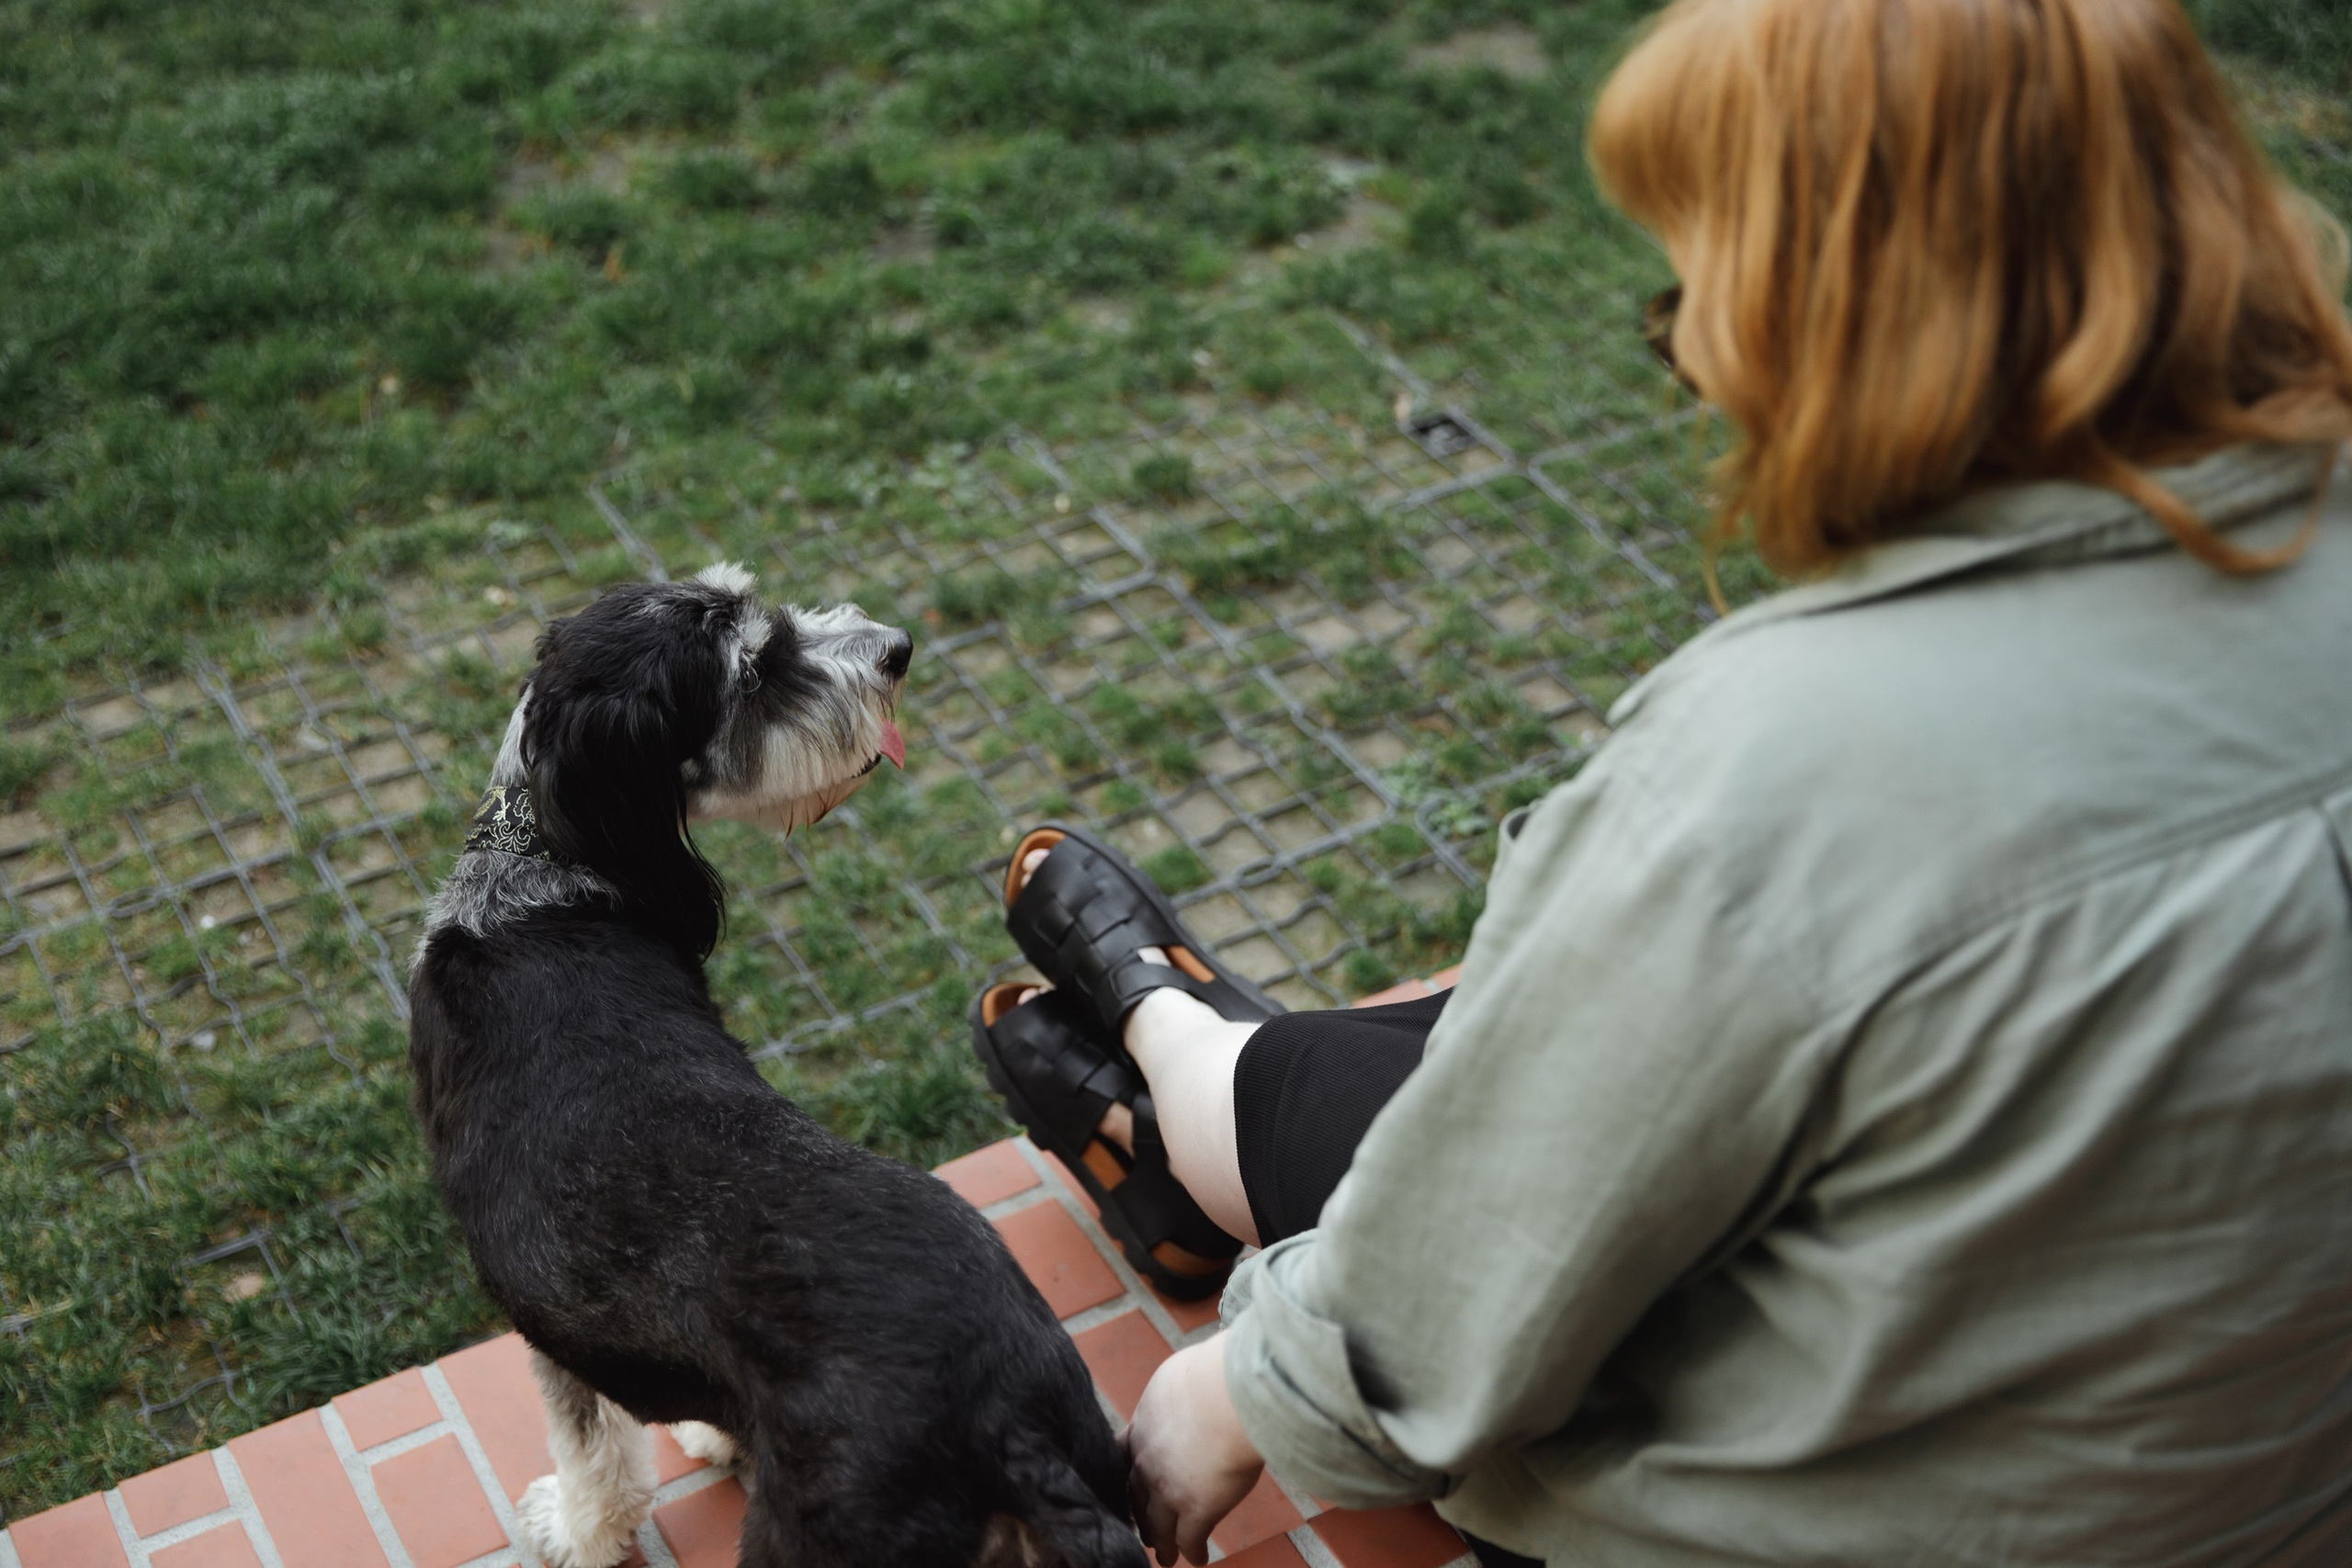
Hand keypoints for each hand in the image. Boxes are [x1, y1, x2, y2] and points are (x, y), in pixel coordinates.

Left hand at [1125, 1335, 1263, 1565]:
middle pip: (1136, 1497)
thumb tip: (1181, 1387)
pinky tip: (1198, 1559)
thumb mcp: (1174, 1379)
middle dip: (1138, 1515)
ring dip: (1162, 1543)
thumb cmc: (1208, 1378)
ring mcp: (1169, 1490)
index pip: (1122, 1459)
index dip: (1123, 1478)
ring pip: (1158, 1526)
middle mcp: (1147, 1463)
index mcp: (1141, 1428)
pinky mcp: (1197, 1510)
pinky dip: (1193, 1552)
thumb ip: (1171, 1395)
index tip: (1121, 1490)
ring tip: (1165, 1556)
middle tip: (1142, 1529)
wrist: (1225, 1399)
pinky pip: (1190, 1539)